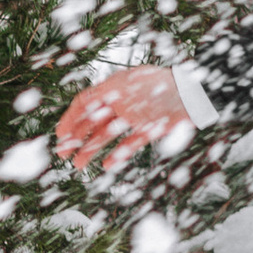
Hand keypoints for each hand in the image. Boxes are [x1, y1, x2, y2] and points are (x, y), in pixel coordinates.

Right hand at [54, 65, 189, 170]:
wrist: (193, 95)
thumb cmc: (159, 86)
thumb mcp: (126, 87)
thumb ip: (102, 96)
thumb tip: (81, 105)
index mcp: (114, 87)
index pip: (84, 103)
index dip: (70, 119)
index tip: (59, 136)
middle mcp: (122, 102)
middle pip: (93, 121)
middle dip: (76, 137)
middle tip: (63, 154)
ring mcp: (135, 116)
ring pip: (108, 135)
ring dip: (91, 150)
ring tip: (78, 165)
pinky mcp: (150, 129)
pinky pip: (129, 144)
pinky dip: (117, 154)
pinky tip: (106, 166)